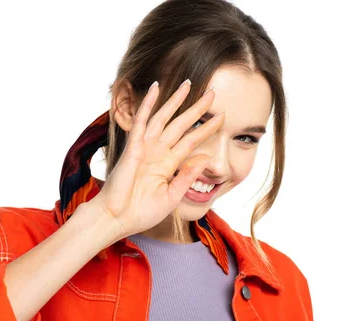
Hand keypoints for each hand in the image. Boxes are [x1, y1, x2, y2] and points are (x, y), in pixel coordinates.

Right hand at [88, 80, 224, 239]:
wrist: (117, 219)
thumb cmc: (141, 212)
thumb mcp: (171, 196)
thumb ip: (187, 176)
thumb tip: (206, 156)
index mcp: (168, 164)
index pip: (191, 141)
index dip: (206, 129)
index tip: (222, 117)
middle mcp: (157, 152)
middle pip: (180, 124)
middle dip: (196, 108)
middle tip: (212, 93)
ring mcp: (145, 148)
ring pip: (164, 118)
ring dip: (176, 100)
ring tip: (189, 83)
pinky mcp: (132, 147)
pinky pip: (142, 121)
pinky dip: (148, 103)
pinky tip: (155, 87)